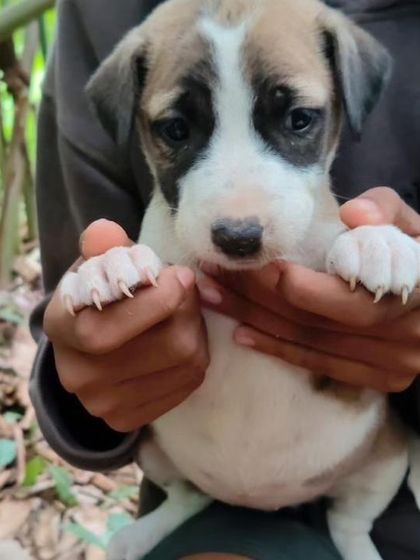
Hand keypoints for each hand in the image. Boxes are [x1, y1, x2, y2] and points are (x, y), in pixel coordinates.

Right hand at [44, 220, 208, 431]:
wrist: (89, 348)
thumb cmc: (100, 298)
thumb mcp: (96, 268)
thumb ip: (103, 249)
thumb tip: (106, 234)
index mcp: (62, 328)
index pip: (109, 328)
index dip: (157, 301)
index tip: (178, 275)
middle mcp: (79, 375)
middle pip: (168, 346)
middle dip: (189, 309)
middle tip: (187, 289)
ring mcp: (105, 404)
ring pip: (187, 362)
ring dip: (198, 329)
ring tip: (185, 311)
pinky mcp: (129, 419)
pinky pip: (190, 382)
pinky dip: (197, 355)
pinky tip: (182, 338)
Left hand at [197, 187, 419, 392]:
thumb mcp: (417, 228)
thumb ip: (388, 212)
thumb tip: (352, 213)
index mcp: (417, 291)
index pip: (343, 298)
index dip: (294, 284)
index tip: (252, 261)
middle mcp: (404, 336)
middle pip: (313, 320)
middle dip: (255, 295)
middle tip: (212, 271)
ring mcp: (392, 365)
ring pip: (308, 343)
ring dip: (253, 320)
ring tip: (212, 296)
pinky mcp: (378, 379)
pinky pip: (318, 365)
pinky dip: (277, 348)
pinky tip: (241, 333)